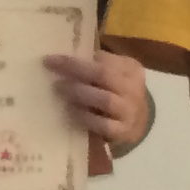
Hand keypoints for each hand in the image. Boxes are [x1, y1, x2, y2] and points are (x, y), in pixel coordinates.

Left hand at [45, 48, 149, 177]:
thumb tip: (64, 58)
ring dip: (79, 93)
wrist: (138, 123)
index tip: (53, 58)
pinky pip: (103, 124)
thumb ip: (96, 64)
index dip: (78, 58)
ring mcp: (129, 111)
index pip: (104, 59)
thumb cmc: (117, 92)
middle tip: (51, 68)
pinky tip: (70, 112)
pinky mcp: (123, 131)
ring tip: (59, 88)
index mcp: (130, 68)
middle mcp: (132, 88)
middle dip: (75, 69)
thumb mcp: (114, 73)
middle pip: (104, 75)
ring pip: (105, 99)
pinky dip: (85, 117)